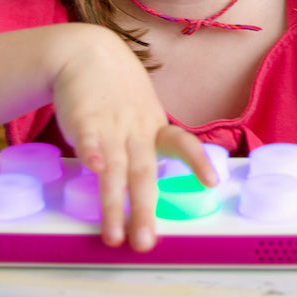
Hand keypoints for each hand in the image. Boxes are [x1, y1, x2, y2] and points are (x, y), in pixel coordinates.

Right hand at [50, 25, 215, 250]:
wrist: (87, 53)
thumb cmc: (118, 92)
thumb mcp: (142, 115)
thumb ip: (146, 147)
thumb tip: (147, 186)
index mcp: (154, 129)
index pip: (182, 144)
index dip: (197, 162)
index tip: (213, 182)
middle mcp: (136, 131)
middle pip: (144, 174)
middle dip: (144, 211)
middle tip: (146, 243)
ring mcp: (111, 126)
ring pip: (115, 169)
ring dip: (114, 203)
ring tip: (114, 235)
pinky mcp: (84, 120)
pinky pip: (89, 140)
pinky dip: (92, 153)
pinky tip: (93, 168)